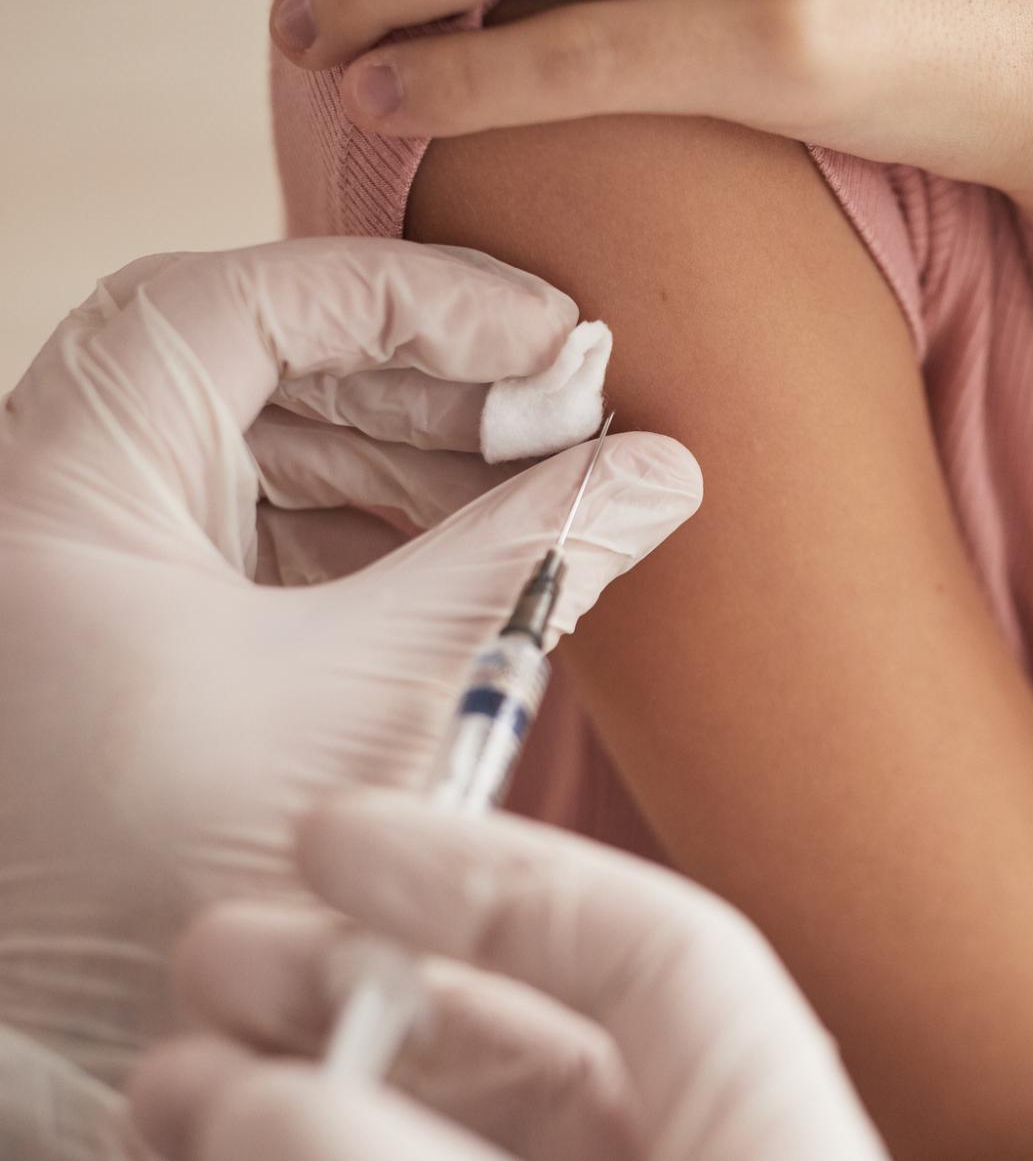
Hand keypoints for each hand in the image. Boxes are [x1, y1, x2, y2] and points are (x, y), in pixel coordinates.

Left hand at [0, 240, 701, 1114]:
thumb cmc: (184, 886)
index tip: (544, 331)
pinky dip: (371, 526)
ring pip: (258, 443)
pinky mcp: (135, 628)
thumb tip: (660, 472)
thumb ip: (530, 560)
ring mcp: (89, 570)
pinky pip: (257, 526)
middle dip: (426, 381)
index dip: (402, 297)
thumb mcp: (384, 696)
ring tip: (542, 481)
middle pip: (250, 364)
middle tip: (568, 408)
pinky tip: (473, 547)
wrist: (104, 1046)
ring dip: (411, 452)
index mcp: (58, 498)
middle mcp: (50, 512)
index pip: (228, 307)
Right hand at [127, 792, 887, 1160]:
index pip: (660, 946)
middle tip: (218, 956)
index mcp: (775, 1118)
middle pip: (535, 1039)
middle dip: (361, 990)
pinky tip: (222, 1148)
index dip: (498, 871)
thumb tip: (266, 1098)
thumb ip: (431, 1159)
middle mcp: (704, 1147)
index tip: (338, 832)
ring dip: (315, 1092)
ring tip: (169, 1084)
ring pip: (464, 1128)